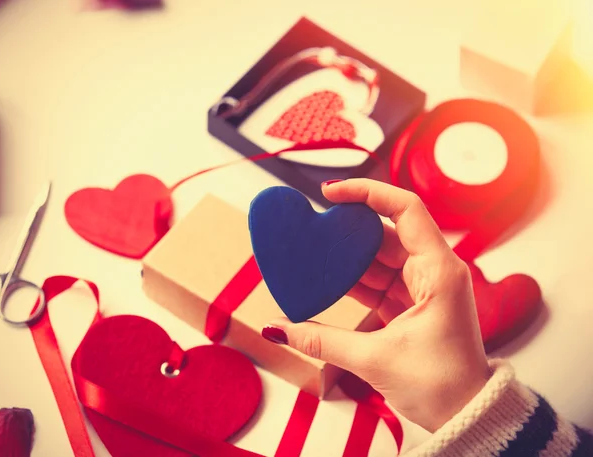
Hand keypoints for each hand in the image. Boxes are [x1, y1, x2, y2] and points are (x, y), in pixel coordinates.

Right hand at [261, 178, 490, 431]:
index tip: (331, 192)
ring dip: (348, 257)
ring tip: (313, 252)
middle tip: (313, 225)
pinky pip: (380, 279)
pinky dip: (355, 280)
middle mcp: (434, 270)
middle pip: (386, 231)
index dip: (367, 192)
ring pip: (380, 256)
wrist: (467, 415)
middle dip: (348, 229)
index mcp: (440, 271)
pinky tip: (329, 279)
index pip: (405, 209)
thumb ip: (322, 342)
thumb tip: (279, 329)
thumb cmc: (443, 386)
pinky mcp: (413, 302)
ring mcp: (424, 285)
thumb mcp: (375, 359)